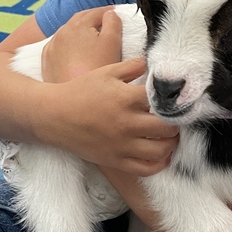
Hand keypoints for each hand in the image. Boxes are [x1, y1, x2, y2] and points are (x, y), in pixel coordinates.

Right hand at [41, 55, 177, 177]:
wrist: (54, 116)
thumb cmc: (80, 91)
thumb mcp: (106, 72)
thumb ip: (132, 66)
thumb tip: (153, 63)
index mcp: (126, 98)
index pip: (162, 101)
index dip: (173, 100)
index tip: (176, 100)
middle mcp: (126, 123)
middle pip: (167, 128)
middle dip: (176, 123)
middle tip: (175, 119)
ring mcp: (121, 145)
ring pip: (161, 151)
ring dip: (171, 144)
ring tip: (169, 136)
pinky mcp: (115, 161)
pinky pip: (145, 169)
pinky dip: (159, 163)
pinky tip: (160, 154)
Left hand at [42, 7, 122, 82]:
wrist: (76, 98)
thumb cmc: (98, 67)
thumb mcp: (112, 41)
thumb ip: (113, 22)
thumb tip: (110, 13)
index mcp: (78, 24)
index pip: (96, 12)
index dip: (108, 12)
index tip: (116, 13)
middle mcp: (61, 32)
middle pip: (79, 19)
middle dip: (92, 18)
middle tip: (105, 21)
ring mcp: (52, 47)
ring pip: (67, 32)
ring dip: (79, 31)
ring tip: (90, 36)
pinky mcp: (47, 61)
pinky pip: (58, 47)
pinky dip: (67, 44)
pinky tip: (74, 51)